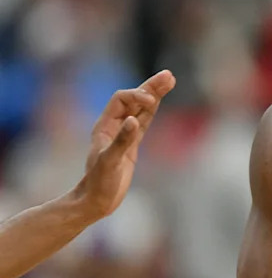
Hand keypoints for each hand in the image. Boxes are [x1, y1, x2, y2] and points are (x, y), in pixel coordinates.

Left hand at [71, 70, 175, 219]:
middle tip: (168, 75)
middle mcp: (114, 126)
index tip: (151, 102)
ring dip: (154, 95)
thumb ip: (123, 140)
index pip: (122, 100)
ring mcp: (124, 135)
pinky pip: (145, 122)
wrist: (96, 201)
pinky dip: (153, 110)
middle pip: (134, 100)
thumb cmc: (99, 183)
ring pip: (141, 109)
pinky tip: (160, 101)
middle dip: (150, 87)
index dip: (137, 96)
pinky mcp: (132, 145)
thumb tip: (135, 120)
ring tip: (169, 80)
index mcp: (104, 126)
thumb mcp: (110, 162)